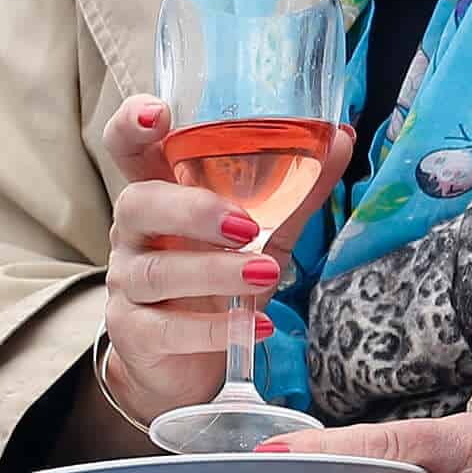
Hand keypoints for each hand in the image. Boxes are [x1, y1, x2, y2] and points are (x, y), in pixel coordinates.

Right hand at [98, 94, 352, 426]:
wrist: (191, 361)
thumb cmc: (224, 277)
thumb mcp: (266, 229)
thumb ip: (297, 187)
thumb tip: (344, 136)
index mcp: (161, 193)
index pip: (130, 150)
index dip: (132, 126)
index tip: (157, 111)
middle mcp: (135, 233)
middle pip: (136, 204)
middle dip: (191, 210)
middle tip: (246, 225)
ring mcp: (128, 284)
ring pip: (154, 271)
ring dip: (213, 272)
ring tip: (266, 272)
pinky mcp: (134, 333)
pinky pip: (164, 328)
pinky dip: (213, 328)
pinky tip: (254, 325)